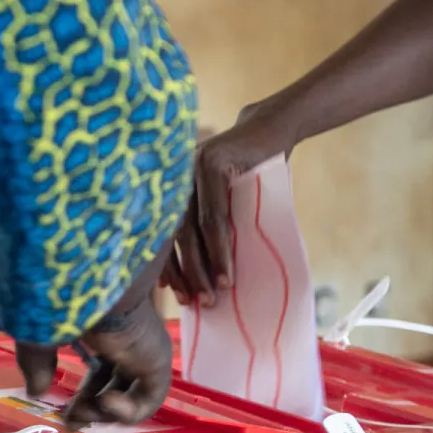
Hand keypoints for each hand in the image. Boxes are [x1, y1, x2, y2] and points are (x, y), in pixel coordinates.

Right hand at [11, 290, 173, 428]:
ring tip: (81, 411)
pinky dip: (127, 411)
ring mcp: (146, 352)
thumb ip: (38, 363)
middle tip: (69, 422)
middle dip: (91, 408)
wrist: (87, 287)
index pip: (102, 369)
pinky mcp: (158, 361)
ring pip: (132, 396)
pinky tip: (105, 401)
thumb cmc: (61, 302)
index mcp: (106, 331)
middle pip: (116, 384)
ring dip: (104, 413)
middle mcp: (130, 341)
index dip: (85, 394)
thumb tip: (35, 391)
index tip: (63, 414)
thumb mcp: (40, 336)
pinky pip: (149, 399)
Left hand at [161, 109, 291, 305]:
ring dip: (203, 266)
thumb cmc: (249, 170)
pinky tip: (226, 271)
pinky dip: (220, 248)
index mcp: (170, 187)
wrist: (271, 130)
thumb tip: (204, 272)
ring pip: (191, 229)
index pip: (161, 232)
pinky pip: (213, 216)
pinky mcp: (211, 164)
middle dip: (184, 272)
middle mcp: (173, 177)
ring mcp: (189, 168)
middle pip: (172, 234)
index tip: (174, 294)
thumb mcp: (225, 198)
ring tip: (214, 294)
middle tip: (197, 302)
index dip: (166, 265)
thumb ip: (210, 223)